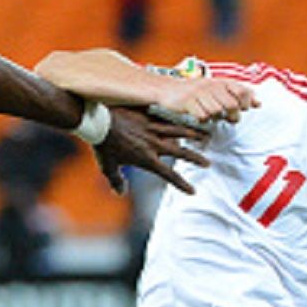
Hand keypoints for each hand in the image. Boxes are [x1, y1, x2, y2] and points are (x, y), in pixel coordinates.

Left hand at [94, 107, 210, 194]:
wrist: (98, 120)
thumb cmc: (102, 144)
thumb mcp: (108, 166)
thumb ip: (116, 180)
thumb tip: (120, 192)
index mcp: (146, 159)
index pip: (169, 175)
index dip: (182, 184)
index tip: (192, 191)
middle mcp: (153, 144)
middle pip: (180, 152)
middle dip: (195, 158)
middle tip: (207, 163)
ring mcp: (153, 127)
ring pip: (178, 131)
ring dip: (193, 134)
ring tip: (205, 135)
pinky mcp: (149, 114)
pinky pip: (167, 117)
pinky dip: (178, 118)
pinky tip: (186, 116)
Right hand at [159, 76, 257, 124]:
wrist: (167, 89)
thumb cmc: (194, 92)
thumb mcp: (216, 89)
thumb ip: (236, 94)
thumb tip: (258, 103)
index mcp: (220, 81)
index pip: (242, 91)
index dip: (246, 103)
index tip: (244, 108)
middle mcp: (211, 85)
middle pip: (232, 105)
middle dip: (233, 116)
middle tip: (229, 119)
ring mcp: (199, 93)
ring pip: (217, 112)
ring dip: (216, 118)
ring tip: (211, 115)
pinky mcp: (188, 101)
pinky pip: (202, 116)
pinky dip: (202, 120)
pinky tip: (200, 117)